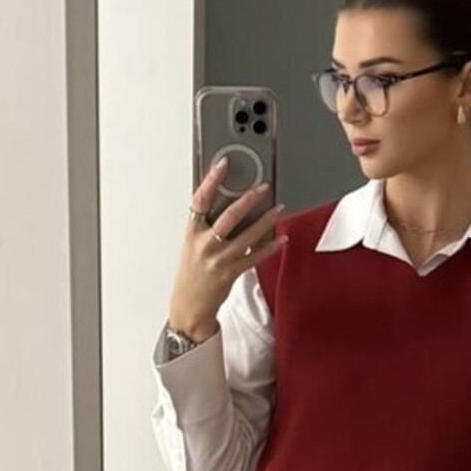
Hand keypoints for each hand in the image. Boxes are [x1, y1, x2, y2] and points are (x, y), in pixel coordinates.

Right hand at [167, 158, 287, 341]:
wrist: (189, 306)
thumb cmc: (191, 273)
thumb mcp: (192, 244)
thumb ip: (206, 225)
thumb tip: (227, 202)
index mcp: (192, 233)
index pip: (200, 200)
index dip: (211, 180)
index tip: (223, 164)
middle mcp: (205, 245)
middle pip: (228, 216)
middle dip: (248, 199)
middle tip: (263, 187)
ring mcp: (219, 260)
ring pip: (247, 236)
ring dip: (266, 220)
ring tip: (279, 208)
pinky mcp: (231, 273)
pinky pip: (255, 257)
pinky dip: (270, 247)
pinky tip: (281, 239)